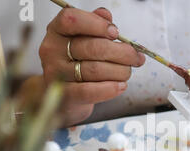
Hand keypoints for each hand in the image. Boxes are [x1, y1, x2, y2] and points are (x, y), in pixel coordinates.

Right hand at [39, 7, 145, 125]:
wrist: (64, 95)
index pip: (72, 20)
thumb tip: (105, 15)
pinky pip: (89, 91)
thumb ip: (94, 24)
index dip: (97, 24)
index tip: (116, 32)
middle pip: (92, 48)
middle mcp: (52, 50)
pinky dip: (110, 88)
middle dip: (122, 53)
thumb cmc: (77, 63)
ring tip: (128, 72)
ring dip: (120, 71)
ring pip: (95, 70)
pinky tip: (121, 86)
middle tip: (136, 57)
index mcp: (57, 31)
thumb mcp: (83, 40)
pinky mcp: (65, 95)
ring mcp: (56, 74)